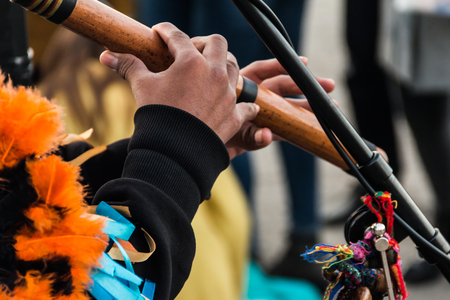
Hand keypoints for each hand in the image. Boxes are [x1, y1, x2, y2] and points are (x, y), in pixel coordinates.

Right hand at [99, 22, 258, 144]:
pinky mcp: (234, 116)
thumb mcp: (141, 87)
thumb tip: (106, 56)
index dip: (165, 31)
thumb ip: (128, 67)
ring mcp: (227, 95)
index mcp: (190, 62)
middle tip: (192, 51)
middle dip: (204, 43)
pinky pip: (248, 105)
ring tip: (212, 73)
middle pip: (217, 43)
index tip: (160, 32)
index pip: (177, 36)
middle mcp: (214, 73)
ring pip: (235, 68)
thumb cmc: (156, 116)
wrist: (173, 152)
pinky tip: (238, 104)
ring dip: (224, 66)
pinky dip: (244, 104)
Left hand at [225, 57, 335, 157]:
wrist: (210, 154)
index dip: (280, 66)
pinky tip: (316, 126)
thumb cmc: (216, 137)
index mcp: (241, 89)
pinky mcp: (268, 130)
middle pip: (282, 86)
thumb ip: (250, 136)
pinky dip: (299, 128)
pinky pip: (286, 127)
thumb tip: (268, 136)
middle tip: (328, 85)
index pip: (261, 72)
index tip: (302, 63)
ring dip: (308, 106)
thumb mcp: (232, 135)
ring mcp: (263, 114)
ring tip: (332, 105)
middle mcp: (254, 98)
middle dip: (306, 85)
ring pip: (288, 106)